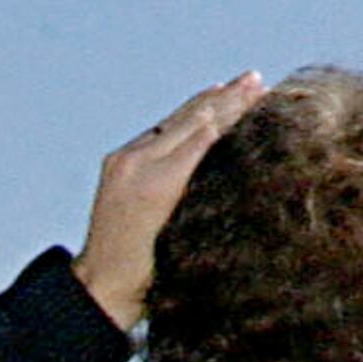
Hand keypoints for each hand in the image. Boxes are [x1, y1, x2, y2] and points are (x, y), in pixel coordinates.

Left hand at [73, 78, 265, 330]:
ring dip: (208, 101)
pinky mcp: (117, 160)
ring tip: (237, 83)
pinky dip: (184, 116)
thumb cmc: (153, 271)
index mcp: (159, 185)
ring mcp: (124, 160)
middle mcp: (138, 164)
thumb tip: (226, 138)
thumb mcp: (188, 232)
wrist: (102, 283)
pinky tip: (203, 103)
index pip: (204, 135)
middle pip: (191, 121)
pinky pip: (157, 131)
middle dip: (226, 99)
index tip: (260, 94)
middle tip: (255, 79)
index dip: (234, 112)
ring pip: (174, 121)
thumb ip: (203, 184)